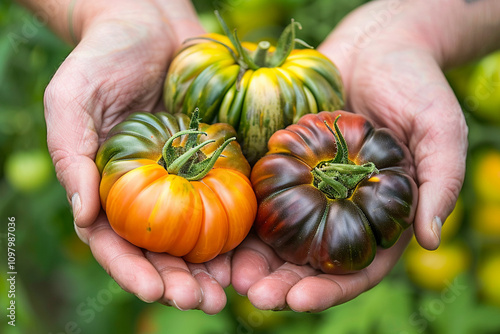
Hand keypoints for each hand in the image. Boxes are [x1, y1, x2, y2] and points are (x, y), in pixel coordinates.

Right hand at [44, 0, 226, 313]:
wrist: (152, 21)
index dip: (133, 270)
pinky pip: (231, 198)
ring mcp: (187, 177)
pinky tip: (256, 249)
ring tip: (232, 291)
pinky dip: (242, 228)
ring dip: (215, 267)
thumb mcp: (73, 100)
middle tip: (203, 301)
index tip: (155, 290)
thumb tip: (82, 216)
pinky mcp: (219, 159)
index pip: (116, 242)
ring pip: (200, 235)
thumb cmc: (104, 57)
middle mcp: (151, 191)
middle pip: (163, 249)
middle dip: (180, 281)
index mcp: (110, 187)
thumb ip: (71, 156)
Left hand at [232, 1, 466, 311]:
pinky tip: (219, 226)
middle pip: (310, 259)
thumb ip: (441, 182)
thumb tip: (431, 239)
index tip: (298, 300)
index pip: (356, 265)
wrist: (376, 44)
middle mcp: (340, 208)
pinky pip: (260, 191)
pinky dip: (241, 212)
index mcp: (378, 215)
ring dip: (254, 258)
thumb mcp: (439, 129)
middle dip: (282, 282)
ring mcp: (309, 187)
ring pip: (278, 234)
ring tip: (228, 275)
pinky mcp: (283, 161)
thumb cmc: (416, 84)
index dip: (329, 287)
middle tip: (254, 295)